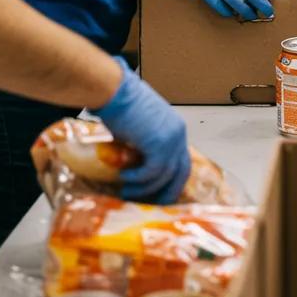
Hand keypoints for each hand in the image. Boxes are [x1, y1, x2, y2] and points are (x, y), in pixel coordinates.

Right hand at [94, 58, 190, 202]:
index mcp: (175, 129)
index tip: (158, 195)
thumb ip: (143, 148)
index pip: (181, 161)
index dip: (171, 180)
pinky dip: (138, 179)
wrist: (115, 91)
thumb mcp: (138, 131)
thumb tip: (135, 168)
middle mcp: (178, 133)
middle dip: (167, 192)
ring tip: (126, 191)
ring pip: (165, 175)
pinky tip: (123, 177)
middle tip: (150, 205)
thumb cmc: (121, 106)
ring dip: (145, 188)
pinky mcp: (160, 143)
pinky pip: (153, 171)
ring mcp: (172, 138)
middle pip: (181, 172)